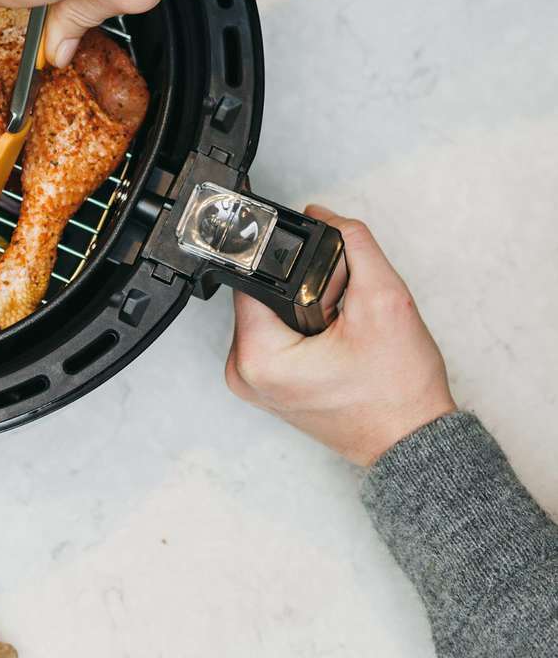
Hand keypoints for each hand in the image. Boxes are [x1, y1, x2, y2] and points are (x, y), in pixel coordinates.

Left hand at [225, 206, 455, 466]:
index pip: (254, 278)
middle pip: (260, 296)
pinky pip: (274, 337)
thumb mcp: (386, 300)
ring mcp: (252, 383)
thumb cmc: (400, 392)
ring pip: (269, 314)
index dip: (291, 264)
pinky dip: (301, 331)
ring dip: (302, 310)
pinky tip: (331, 342)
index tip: (324, 277)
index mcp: (258, 356)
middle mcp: (244, 373)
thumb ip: (353, 245)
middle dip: (301, 291)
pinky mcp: (266, 386)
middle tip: (340, 311)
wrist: (413, 441)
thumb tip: (323, 216)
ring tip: (339, 330)